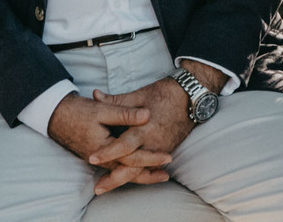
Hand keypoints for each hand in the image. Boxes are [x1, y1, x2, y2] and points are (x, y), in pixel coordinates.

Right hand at [47, 92, 170, 192]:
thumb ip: (125, 114)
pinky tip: (137, 165)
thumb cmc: (78, 111)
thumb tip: (147, 115)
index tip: (168, 156)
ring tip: (157, 173)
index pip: (132, 158)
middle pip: (128, 171)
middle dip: (148, 174)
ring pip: (122, 171)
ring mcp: (97, 159)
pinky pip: (115, 166)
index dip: (151, 157)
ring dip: (139, 172)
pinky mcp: (96, 155)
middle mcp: (100, 158)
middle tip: (166, 175)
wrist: (54, 115)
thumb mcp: (103, 109)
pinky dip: (128, 168)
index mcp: (104, 148)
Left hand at [89, 63, 225, 194]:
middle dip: (114, 179)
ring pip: (141, 171)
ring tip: (106, 187)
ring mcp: (161, 149)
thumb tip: (95, 95)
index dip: (108, 152)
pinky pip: (150, 167)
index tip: (92, 158)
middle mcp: (153, 142)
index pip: (124, 145)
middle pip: (132, 166)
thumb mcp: (139, 95)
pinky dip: (138, 175)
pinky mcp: (166, 151)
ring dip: (124, 179)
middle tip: (97, 188)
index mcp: (145, 127)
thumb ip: (116, 100)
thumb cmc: (164, 94)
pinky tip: (125, 180)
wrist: (190, 97)